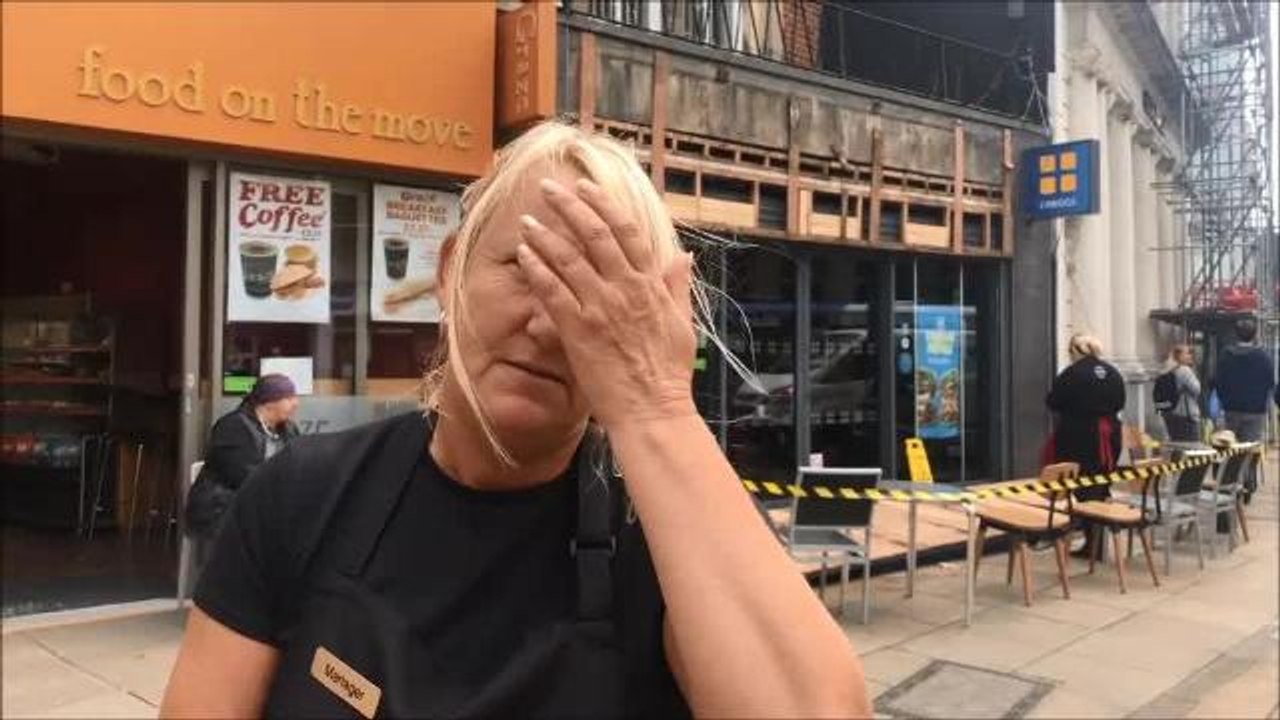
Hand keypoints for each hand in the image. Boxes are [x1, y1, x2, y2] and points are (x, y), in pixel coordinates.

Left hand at [516, 177, 697, 430]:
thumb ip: (677, 286)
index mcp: (650, 286)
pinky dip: (537, 270)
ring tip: (527, 219)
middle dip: (568, 207)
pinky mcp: (579, 330)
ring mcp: (600, 308)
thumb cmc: (667, 374)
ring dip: (545, 235)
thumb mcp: (682, 323)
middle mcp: (625, 290)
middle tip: (548, 189)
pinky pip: (553, 291)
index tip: (587, 188)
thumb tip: (684, 255)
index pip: (627, 232)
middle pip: (594, 235)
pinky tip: (523, 255)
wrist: (652, 411)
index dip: (604, 205)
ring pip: (568, 259)